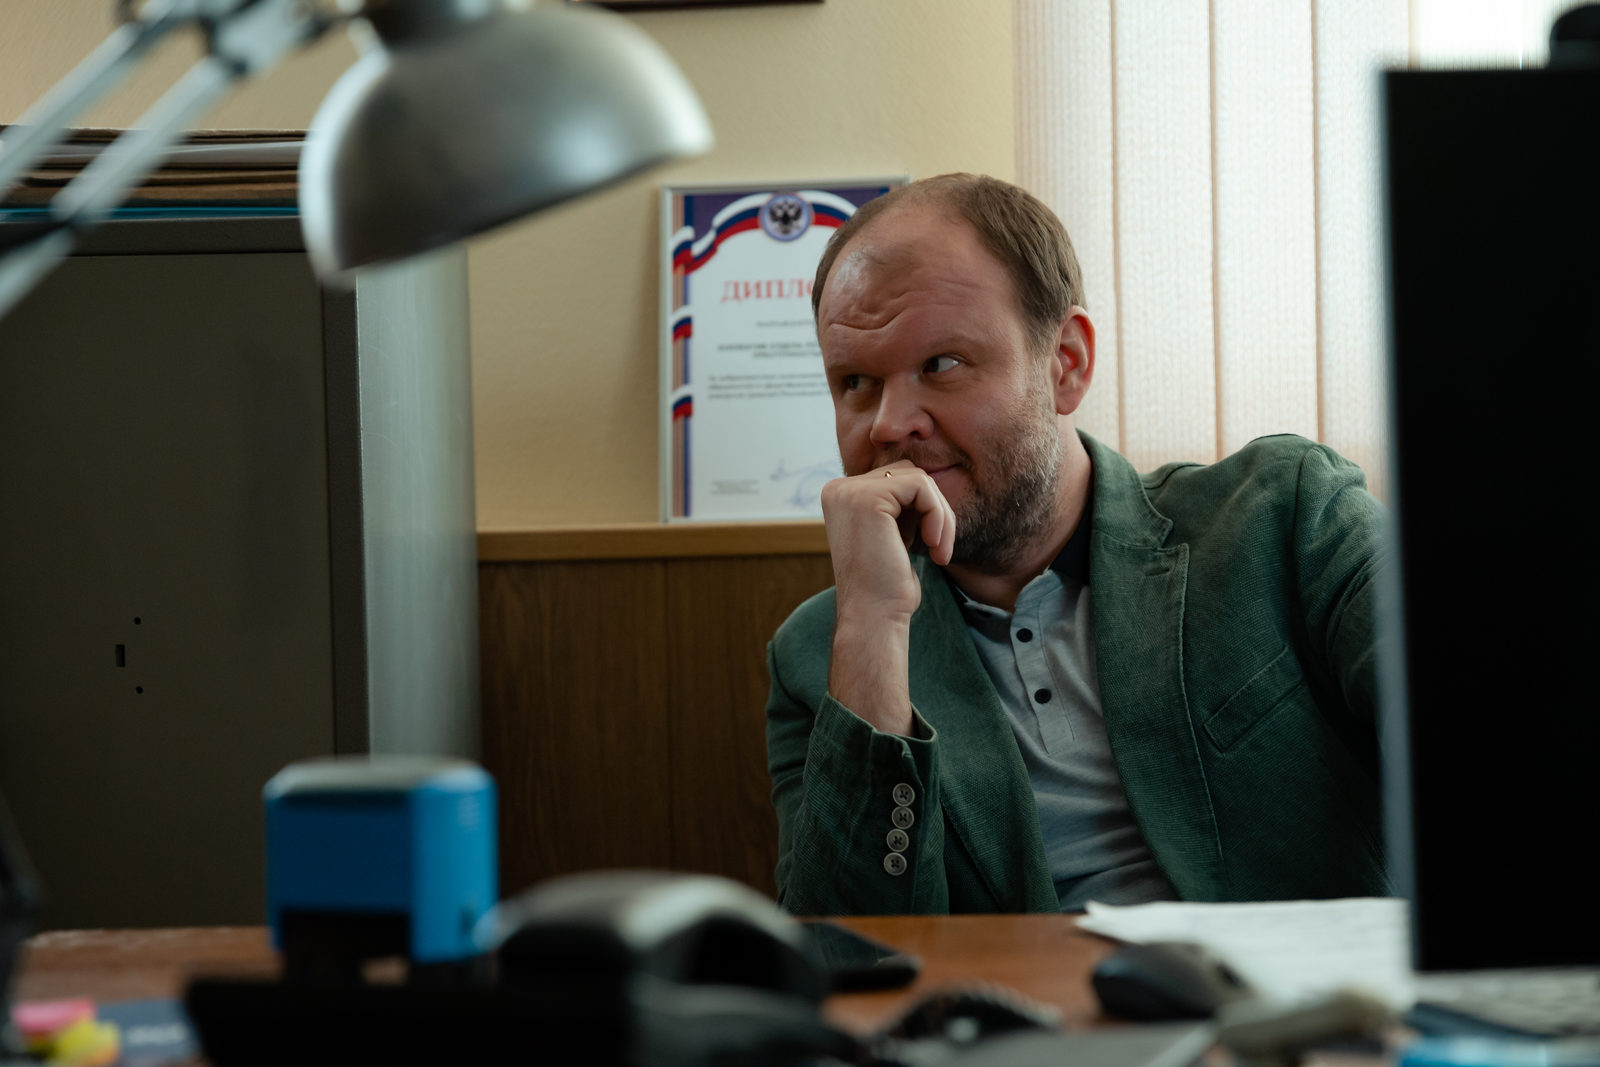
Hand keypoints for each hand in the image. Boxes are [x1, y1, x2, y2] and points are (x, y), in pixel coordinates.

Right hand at [818, 461, 956, 734]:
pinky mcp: (868, 498)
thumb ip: (899, 506)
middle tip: (938, 547)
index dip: (921, 510)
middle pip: (908, 474)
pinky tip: (934, 546)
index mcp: (841, 497)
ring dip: (940, 514)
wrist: (873, 618)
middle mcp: (838, 489)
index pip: (896, 480)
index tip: (926, 545)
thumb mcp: (892, 536)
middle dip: (933, 509)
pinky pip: (922, 487)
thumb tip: (926, 481)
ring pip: (918, 478)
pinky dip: (939, 515)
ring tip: (939, 548)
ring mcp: (849, 492)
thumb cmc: (886, 588)